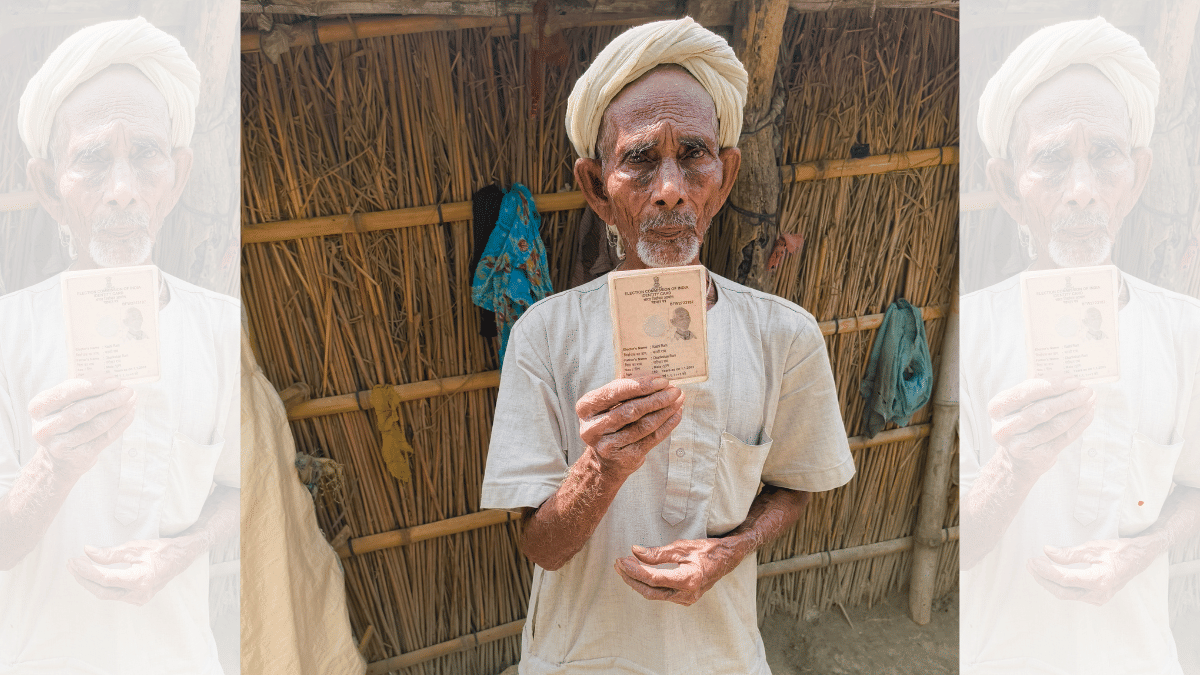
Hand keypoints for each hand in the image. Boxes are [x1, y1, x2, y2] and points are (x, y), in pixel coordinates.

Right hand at [29, 377, 135, 476]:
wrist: (59, 458)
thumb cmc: (65, 420)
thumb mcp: (64, 403)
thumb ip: (82, 390)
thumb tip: (111, 381)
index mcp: (38, 407)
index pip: (67, 392)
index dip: (93, 385)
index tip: (115, 380)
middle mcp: (45, 427)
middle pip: (84, 410)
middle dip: (110, 399)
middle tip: (128, 390)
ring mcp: (59, 445)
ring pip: (97, 425)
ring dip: (119, 411)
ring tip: (132, 400)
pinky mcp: (77, 457)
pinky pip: (105, 437)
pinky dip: (121, 423)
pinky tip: (129, 413)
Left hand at [67, 538, 196, 605]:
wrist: (181, 558)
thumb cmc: (160, 550)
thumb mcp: (135, 547)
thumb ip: (110, 553)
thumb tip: (87, 552)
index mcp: (140, 579)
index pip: (105, 578)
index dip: (86, 571)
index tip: (74, 561)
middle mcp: (139, 594)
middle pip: (102, 590)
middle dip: (84, 578)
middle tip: (71, 565)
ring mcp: (139, 599)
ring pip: (107, 594)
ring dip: (91, 582)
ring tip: (78, 568)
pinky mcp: (137, 599)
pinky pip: (114, 594)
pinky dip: (102, 585)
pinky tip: (93, 575)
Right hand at [576, 376, 684, 478]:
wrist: (604, 460)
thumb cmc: (610, 421)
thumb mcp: (609, 403)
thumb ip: (626, 388)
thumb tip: (655, 377)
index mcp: (586, 407)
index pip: (615, 392)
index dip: (640, 386)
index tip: (662, 380)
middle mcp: (592, 428)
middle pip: (631, 410)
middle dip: (657, 399)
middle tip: (675, 390)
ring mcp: (607, 445)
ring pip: (643, 425)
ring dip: (665, 411)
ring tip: (678, 401)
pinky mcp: (624, 458)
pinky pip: (651, 439)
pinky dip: (667, 425)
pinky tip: (676, 415)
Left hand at [613, 538, 742, 605]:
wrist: (727, 560)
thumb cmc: (706, 551)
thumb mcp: (681, 547)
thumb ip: (657, 553)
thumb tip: (635, 551)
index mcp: (688, 580)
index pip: (653, 579)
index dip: (634, 570)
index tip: (622, 560)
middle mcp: (687, 594)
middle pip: (650, 590)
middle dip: (631, 578)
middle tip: (618, 564)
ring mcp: (686, 599)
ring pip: (654, 594)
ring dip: (637, 582)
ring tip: (624, 567)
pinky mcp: (684, 599)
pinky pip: (661, 594)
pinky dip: (648, 585)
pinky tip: (638, 574)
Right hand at [988, 377, 1094, 478]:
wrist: (1017, 458)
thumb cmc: (1022, 421)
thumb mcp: (1021, 404)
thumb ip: (1038, 390)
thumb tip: (1068, 380)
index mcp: (997, 407)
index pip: (1025, 393)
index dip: (1051, 385)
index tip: (1074, 380)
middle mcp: (1004, 427)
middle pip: (1042, 410)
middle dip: (1068, 399)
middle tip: (1087, 390)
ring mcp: (1019, 445)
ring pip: (1055, 425)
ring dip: (1077, 411)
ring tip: (1090, 400)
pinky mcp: (1036, 457)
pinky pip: (1063, 438)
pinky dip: (1079, 424)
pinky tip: (1087, 414)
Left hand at [1026, 538, 1154, 605]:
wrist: (1138, 559)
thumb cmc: (1117, 551)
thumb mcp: (1092, 547)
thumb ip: (1069, 553)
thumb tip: (1046, 551)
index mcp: (1100, 580)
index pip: (1064, 579)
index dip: (1045, 571)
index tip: (1033, 560)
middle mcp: (1099, 594)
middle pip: (1062, 591)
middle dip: (1042, 578)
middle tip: (1030, 564)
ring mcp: (1098, 599)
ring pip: (1066, 594)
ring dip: (1049, 582)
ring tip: (1036, 567)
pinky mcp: (1096, 598)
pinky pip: (1072, 593)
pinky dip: (1059, 584)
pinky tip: (1049, 574)